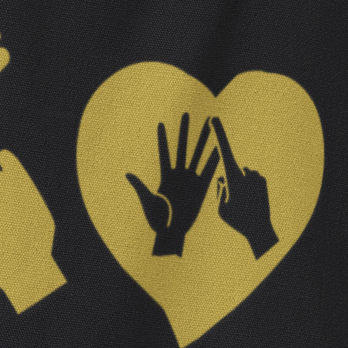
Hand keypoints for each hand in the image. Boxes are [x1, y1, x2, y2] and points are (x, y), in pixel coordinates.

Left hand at [126, 113, 218, 256]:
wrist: (172, 232)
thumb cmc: (157, 220)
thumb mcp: (148, 202)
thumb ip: (140, 187)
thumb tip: (128, 175)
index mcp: (165, 176)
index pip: (163, 152)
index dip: (162, 138)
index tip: (161, 123)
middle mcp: (179, 174)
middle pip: (182, 148)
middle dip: (184, 131)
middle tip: (187, 114)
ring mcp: (191, 180)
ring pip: (197, 155)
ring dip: (202, 141)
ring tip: (208, 126)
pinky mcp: (201, 188)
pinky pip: (208, 172)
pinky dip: (214, 160)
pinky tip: (220, 148)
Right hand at [211, 117, 278, 258]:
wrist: (261, 229)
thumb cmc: (237, 220)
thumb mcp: (220, 208)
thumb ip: (219, 190)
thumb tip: (222, 178)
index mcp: (233, 178)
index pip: (224, 150)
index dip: (218, 134)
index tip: (214, 119)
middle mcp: (245, 172)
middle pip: (230, 170)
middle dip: (228, 182)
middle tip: (235, 199)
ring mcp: (256, 176)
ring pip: (240, 175)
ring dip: (238, 185)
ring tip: (242, 204)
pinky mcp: (263, 180)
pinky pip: (250, 180)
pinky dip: (248, 188)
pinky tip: (251, 202)